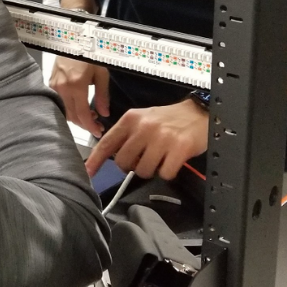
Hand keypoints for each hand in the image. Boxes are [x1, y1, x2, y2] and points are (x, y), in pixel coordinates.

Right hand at [49, 58, 109, 137]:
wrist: (73, 40)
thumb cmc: (88, 53)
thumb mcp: (101, 73)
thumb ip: (102, 95)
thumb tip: (104, 113)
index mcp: (76, 85)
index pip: (82, 114)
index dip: (90, 127)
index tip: (98, 132)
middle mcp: (63, 88)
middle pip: (72, 116)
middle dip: (85, 125)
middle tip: (97, 126)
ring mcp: (55, 86)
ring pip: (65, 111)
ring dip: (77, 117)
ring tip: (90, 115)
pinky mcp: (51, 84)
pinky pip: (59, 103)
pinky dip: (69, 109)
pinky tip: (79, 106)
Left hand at [84, 99, 208, 180]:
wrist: (198, 113)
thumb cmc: (167, 119)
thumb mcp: (142, 119)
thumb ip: (126, 135)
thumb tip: (109, 157)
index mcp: (131, 119)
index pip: (108, 143)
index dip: (96, 160)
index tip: (88, 172)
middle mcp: (144, 127)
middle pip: (124, 162)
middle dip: (132, 166)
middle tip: (143, 159)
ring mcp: (162, 138)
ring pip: (143, 170)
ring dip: (151, 170)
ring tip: (160, 157)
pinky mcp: (179, 148)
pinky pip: (165, 174)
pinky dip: (167, 172)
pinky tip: (172, 160)